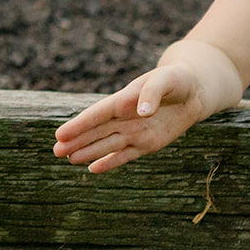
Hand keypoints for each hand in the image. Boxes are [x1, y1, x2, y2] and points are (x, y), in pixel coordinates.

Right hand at [53, 64, 207, 173]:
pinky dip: (110, 162)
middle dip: (76, 141)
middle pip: (96, 132)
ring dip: (88, 152)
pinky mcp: (147, 143)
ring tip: (68, 159)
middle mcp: (125, 117)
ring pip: (107, 144)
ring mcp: (135, 132)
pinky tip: (93, 169)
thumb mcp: (167, 80)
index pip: (97, 114)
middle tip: (56, 151)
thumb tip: (140, 112)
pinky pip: (125, 155)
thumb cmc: (177, 80)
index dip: (79, 125)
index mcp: (124, 99)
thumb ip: (152, 93)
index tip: (60, 134)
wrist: (194, 91)